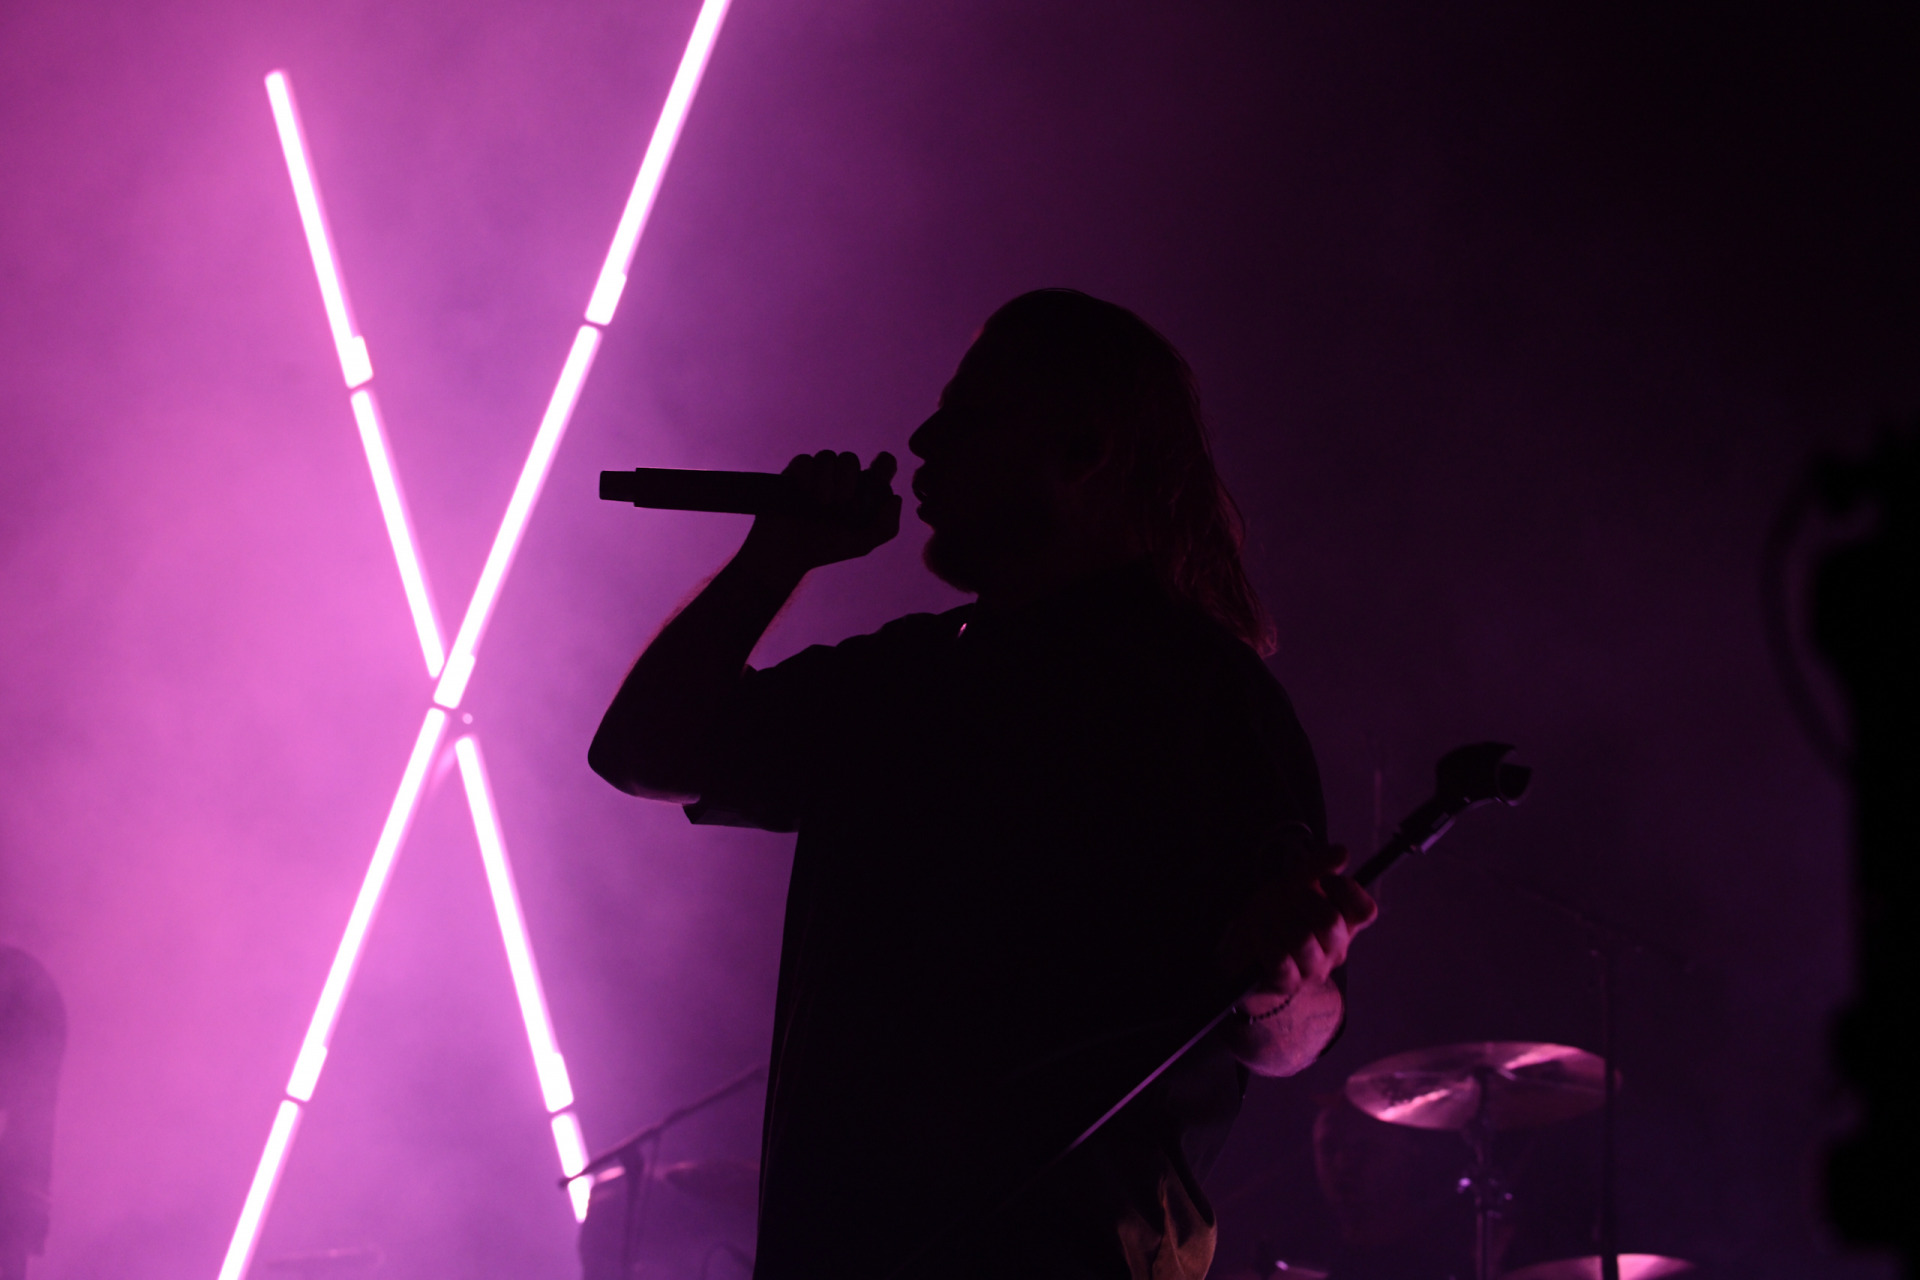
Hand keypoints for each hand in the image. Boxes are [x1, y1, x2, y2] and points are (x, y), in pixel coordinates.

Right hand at [738, 450, 901, 578]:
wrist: (786, 554)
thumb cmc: (826, 549)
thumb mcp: (862, 544)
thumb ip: (886, 526)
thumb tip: (895, 497)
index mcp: (862, 491)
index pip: (882, 464)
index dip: (883, 466)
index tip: (875, 483)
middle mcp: (841, 479)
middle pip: (850, 459)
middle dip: (846, 481)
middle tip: (839, 505)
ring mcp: (817, 474)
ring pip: (827, 456)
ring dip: (825, 482)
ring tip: (819, 504)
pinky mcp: (794, 473)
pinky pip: (805, 460)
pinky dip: (806, 476)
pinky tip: (802, 493)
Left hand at [1216, 843, 1378, 1002]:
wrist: (1247, 950)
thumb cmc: (1277, 915)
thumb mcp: (1293, 884)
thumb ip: (1317, 867)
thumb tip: (1343, 852)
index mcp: (1344, 923)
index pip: (1365, 911)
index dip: (1347, 890)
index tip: (1325, 880)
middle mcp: (1335, 949)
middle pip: (1330, 922)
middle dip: (1302, 901)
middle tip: (1288, 897)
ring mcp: (1313, 969)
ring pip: (1302, 940)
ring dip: (1278, 918)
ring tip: (1268, 915)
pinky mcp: (1288, 982)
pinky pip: (1279, 957)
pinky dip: (1264, 937)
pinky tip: (1259, 932)